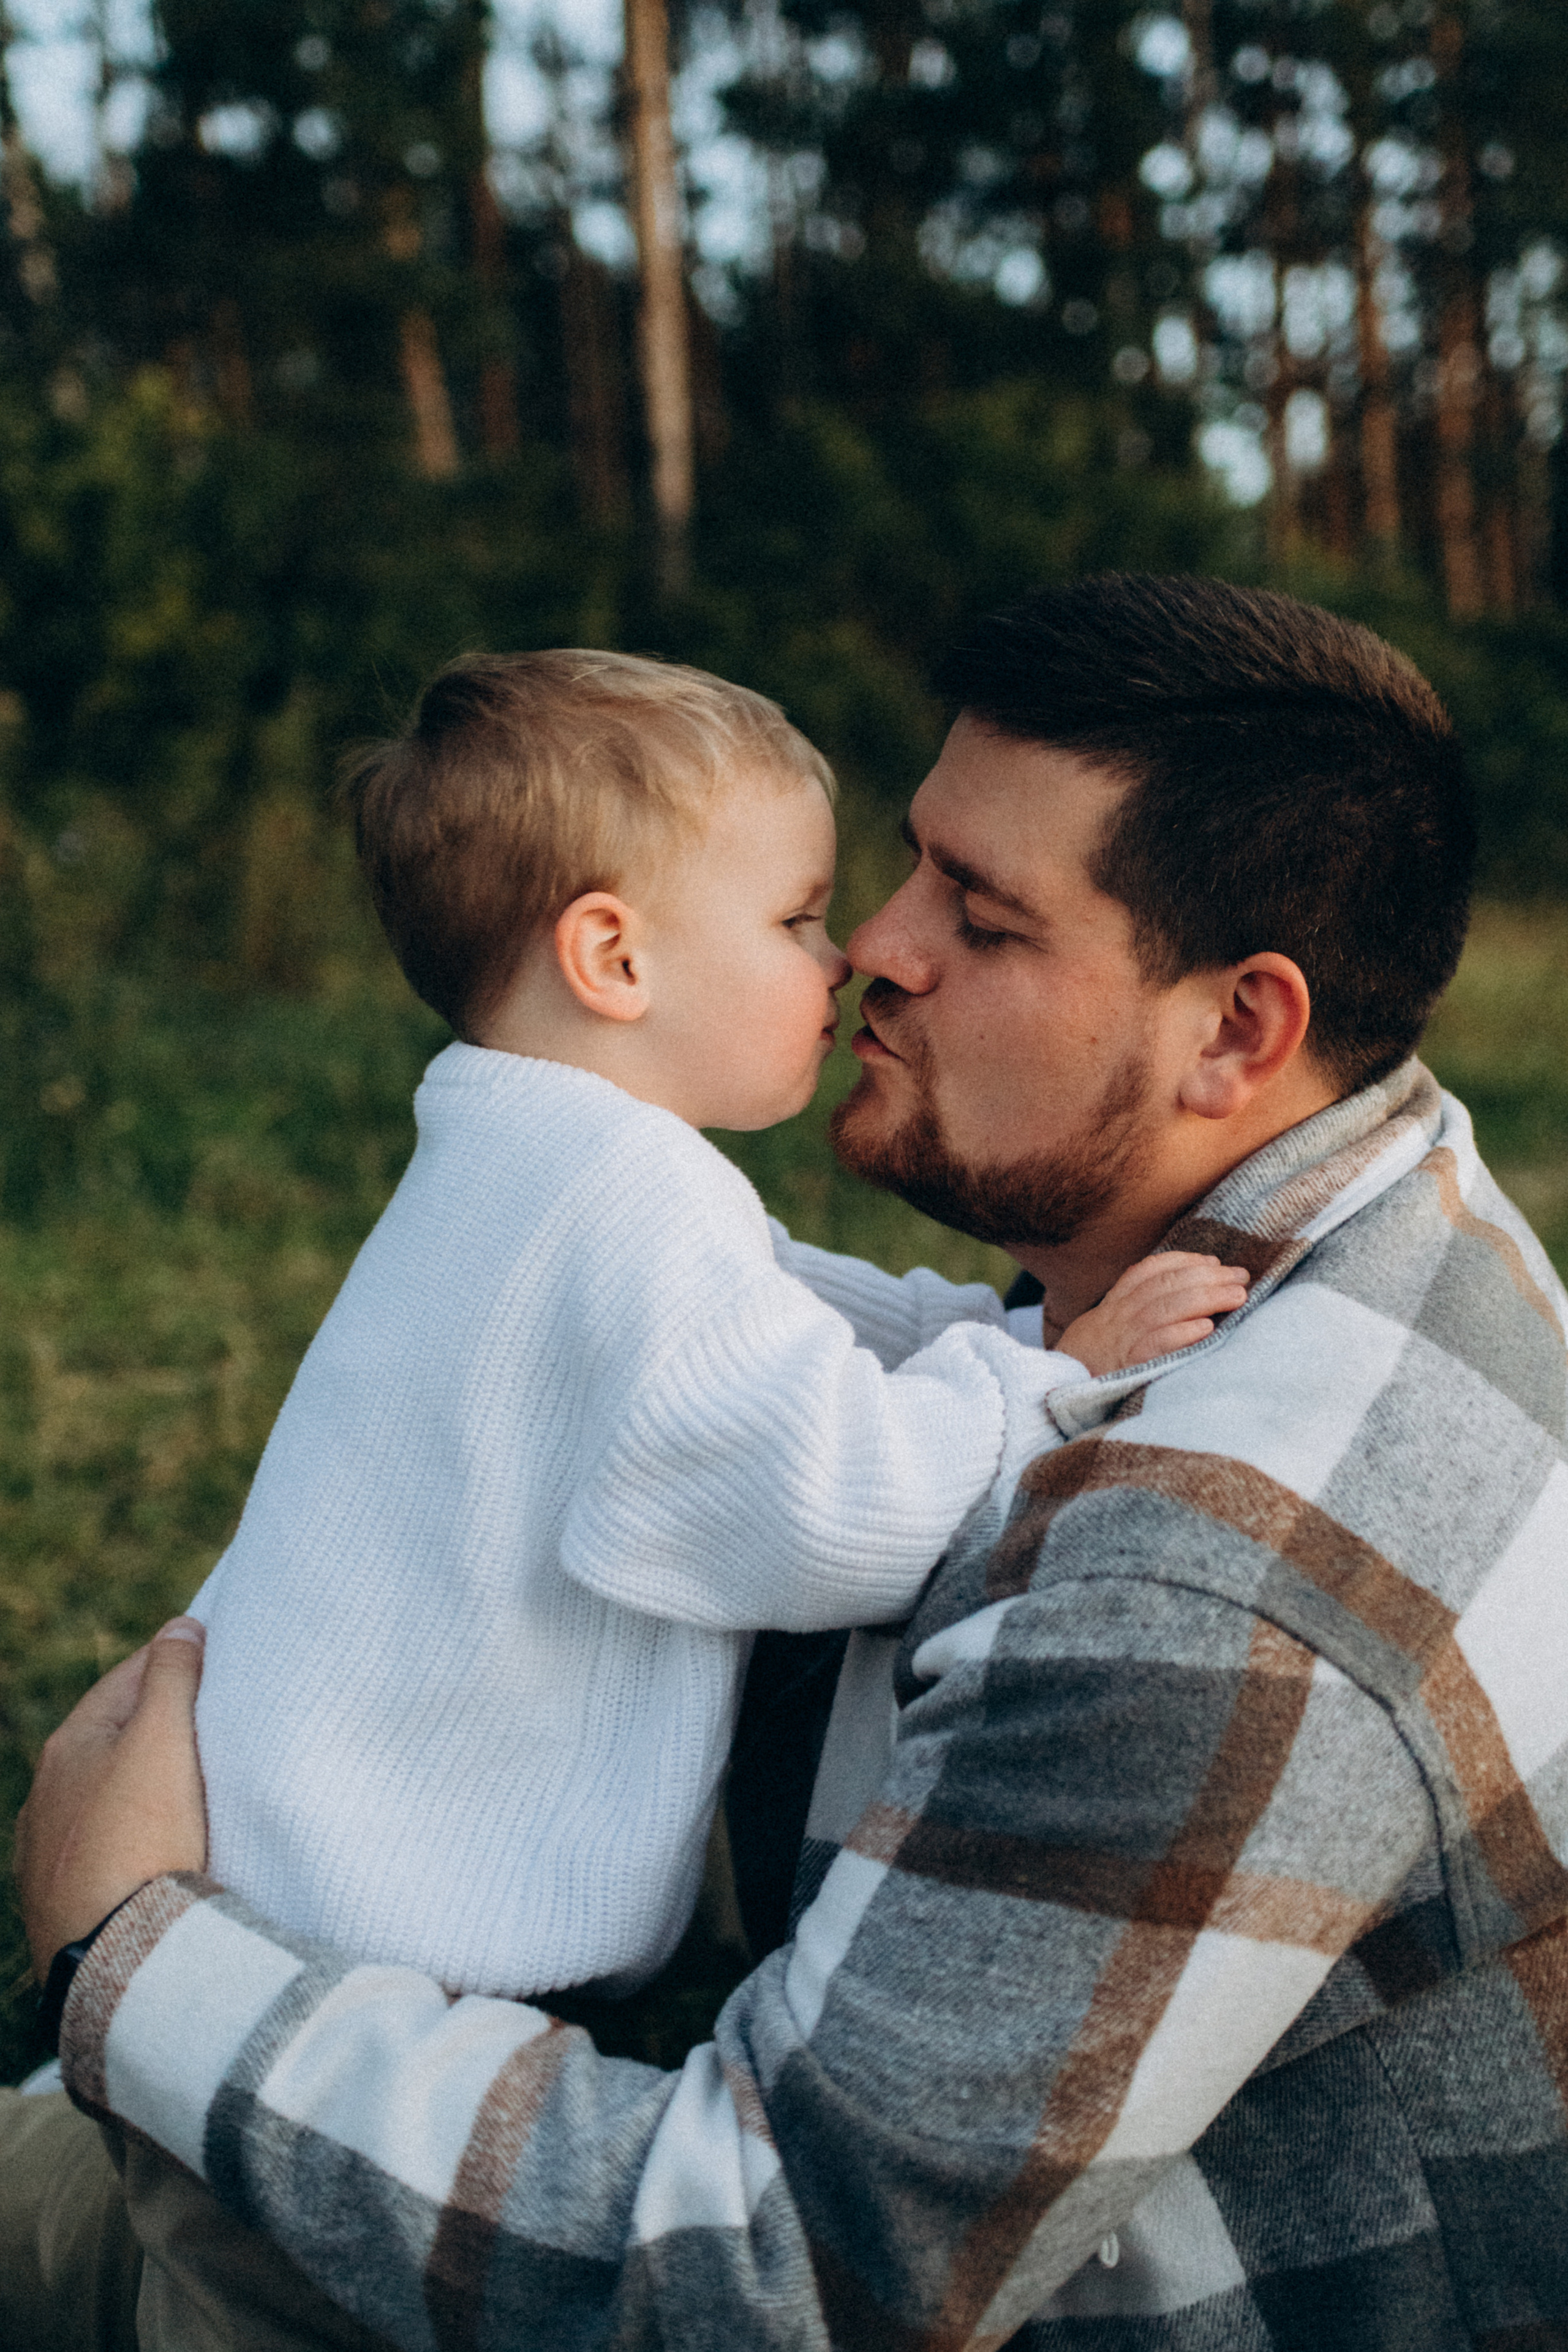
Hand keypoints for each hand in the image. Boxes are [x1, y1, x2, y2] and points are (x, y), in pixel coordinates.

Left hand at [13, 1617, 208, 1980]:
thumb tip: (179, 1626)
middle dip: (162, 1725)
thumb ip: (173, 1675)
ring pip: (105, 1797)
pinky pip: (103, 1849)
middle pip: (115, 1738)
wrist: (114, 1953)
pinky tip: (159, 1847)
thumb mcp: (163, 1739)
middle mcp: (44, 1794)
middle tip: (218, 1720)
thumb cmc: (141, 1835)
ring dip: (144, 1786)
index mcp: (67, 1745)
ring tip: (194, 1788)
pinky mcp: (60, 1901)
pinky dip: (133, 1836)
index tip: (220, 1658)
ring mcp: (46, 1852)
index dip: (177, 1661)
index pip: (129, 1677)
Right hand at [1058, 1251, 1249, 1377]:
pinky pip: (1153, 1347)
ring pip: (1162, 1310)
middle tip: (1241, 1276)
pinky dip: (1180, 1334)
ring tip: (1237, 1296)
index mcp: (1110, 1310)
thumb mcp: (1101, 1336)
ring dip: (1204, 1298)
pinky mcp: (1123, 1370)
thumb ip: (1132, 1318)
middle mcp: (1113, 1320)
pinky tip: (1206, 1329)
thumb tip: (1183, 1306)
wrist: (1048, 1403)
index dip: (1181, 1262)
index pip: (1146, 1272)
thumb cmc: (1086, 1371)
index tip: (1211, 1261)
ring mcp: (1117, 1343)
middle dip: (1205, 1277)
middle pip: (1162, 1287)